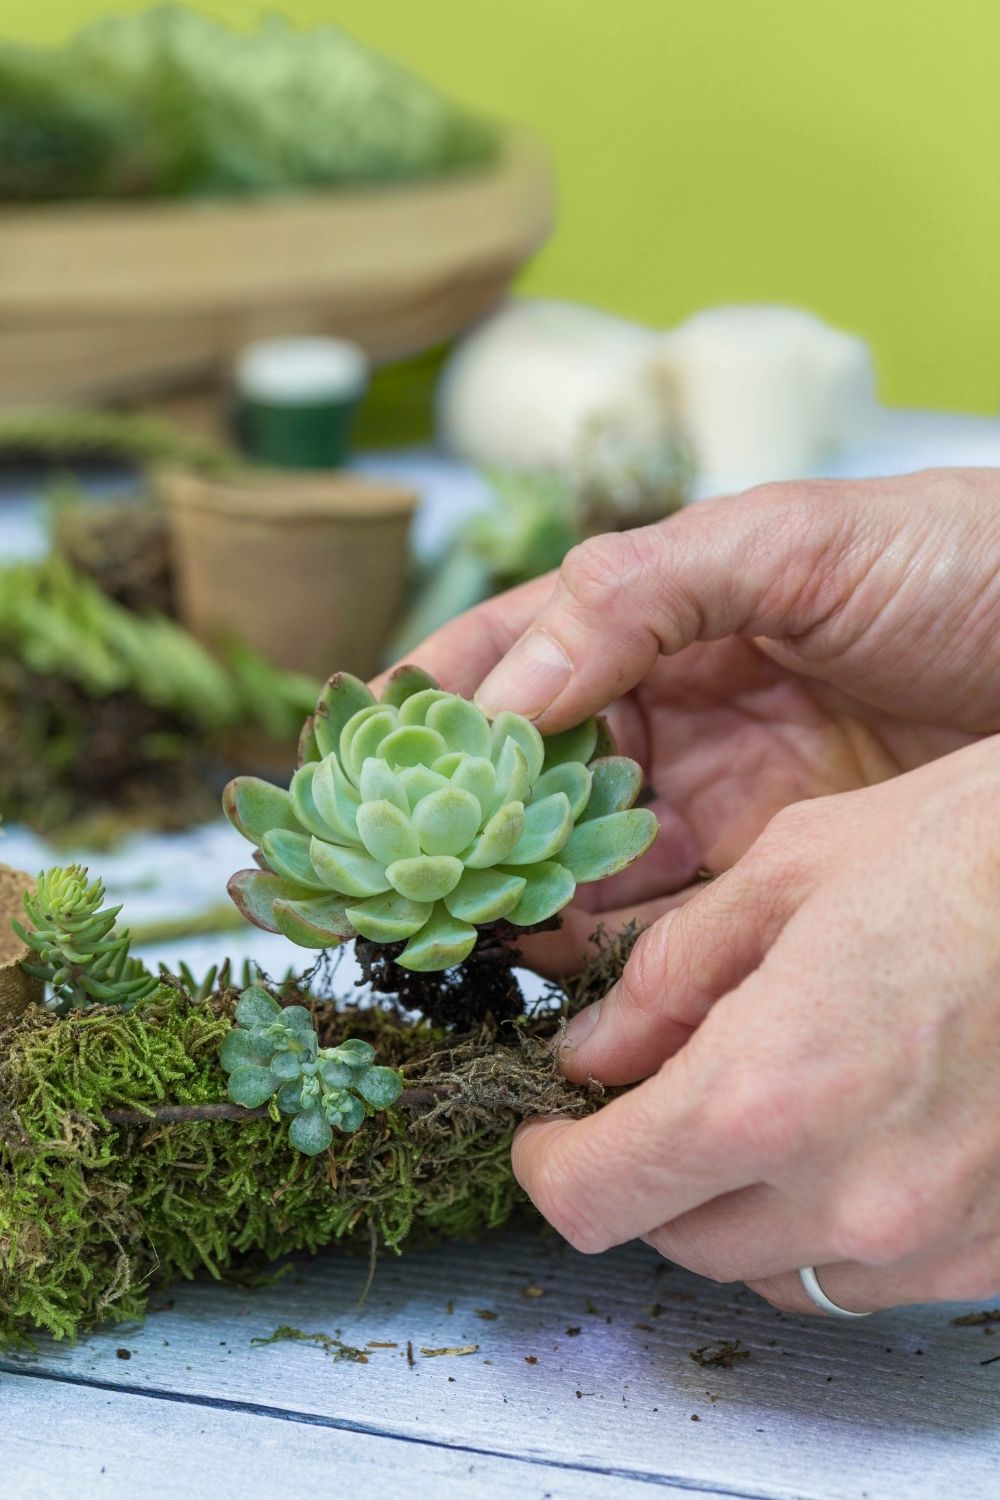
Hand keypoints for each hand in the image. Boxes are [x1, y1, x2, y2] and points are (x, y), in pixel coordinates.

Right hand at [378, 469, 999, 971]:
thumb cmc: (961, 560)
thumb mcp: (795, 542)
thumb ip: (641, 592)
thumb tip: (499, 690)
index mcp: (658, 614)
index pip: (512, 652)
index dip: (430, 699)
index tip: (351, 746)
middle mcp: (670, 711)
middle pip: (530, 774)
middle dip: (462, 820)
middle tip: (398, 871)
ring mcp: (717, 799)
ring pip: (585, 858)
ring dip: (523, 894)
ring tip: (467, 928)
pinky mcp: (773, 880)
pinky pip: (669, 924)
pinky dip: (609, 951)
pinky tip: (564, 967)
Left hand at [512, 738, 999, 1312]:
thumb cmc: (977, 850)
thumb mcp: (791, 868)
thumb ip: (668, 973)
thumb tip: (594, 1049)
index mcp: (768, 1089)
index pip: (598, 1199)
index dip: (550, 1167)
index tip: (548, 1136)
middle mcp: (848, 1191)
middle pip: (675, 1240)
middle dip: (642, 1173)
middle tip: (657, 1094)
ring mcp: (931, 1236)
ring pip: (772, 1270)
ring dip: (737, 1204)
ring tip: (764, 1105)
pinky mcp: (994, 1249)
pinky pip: (871, 1272)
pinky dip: (831, 1218)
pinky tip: (854, 1131)